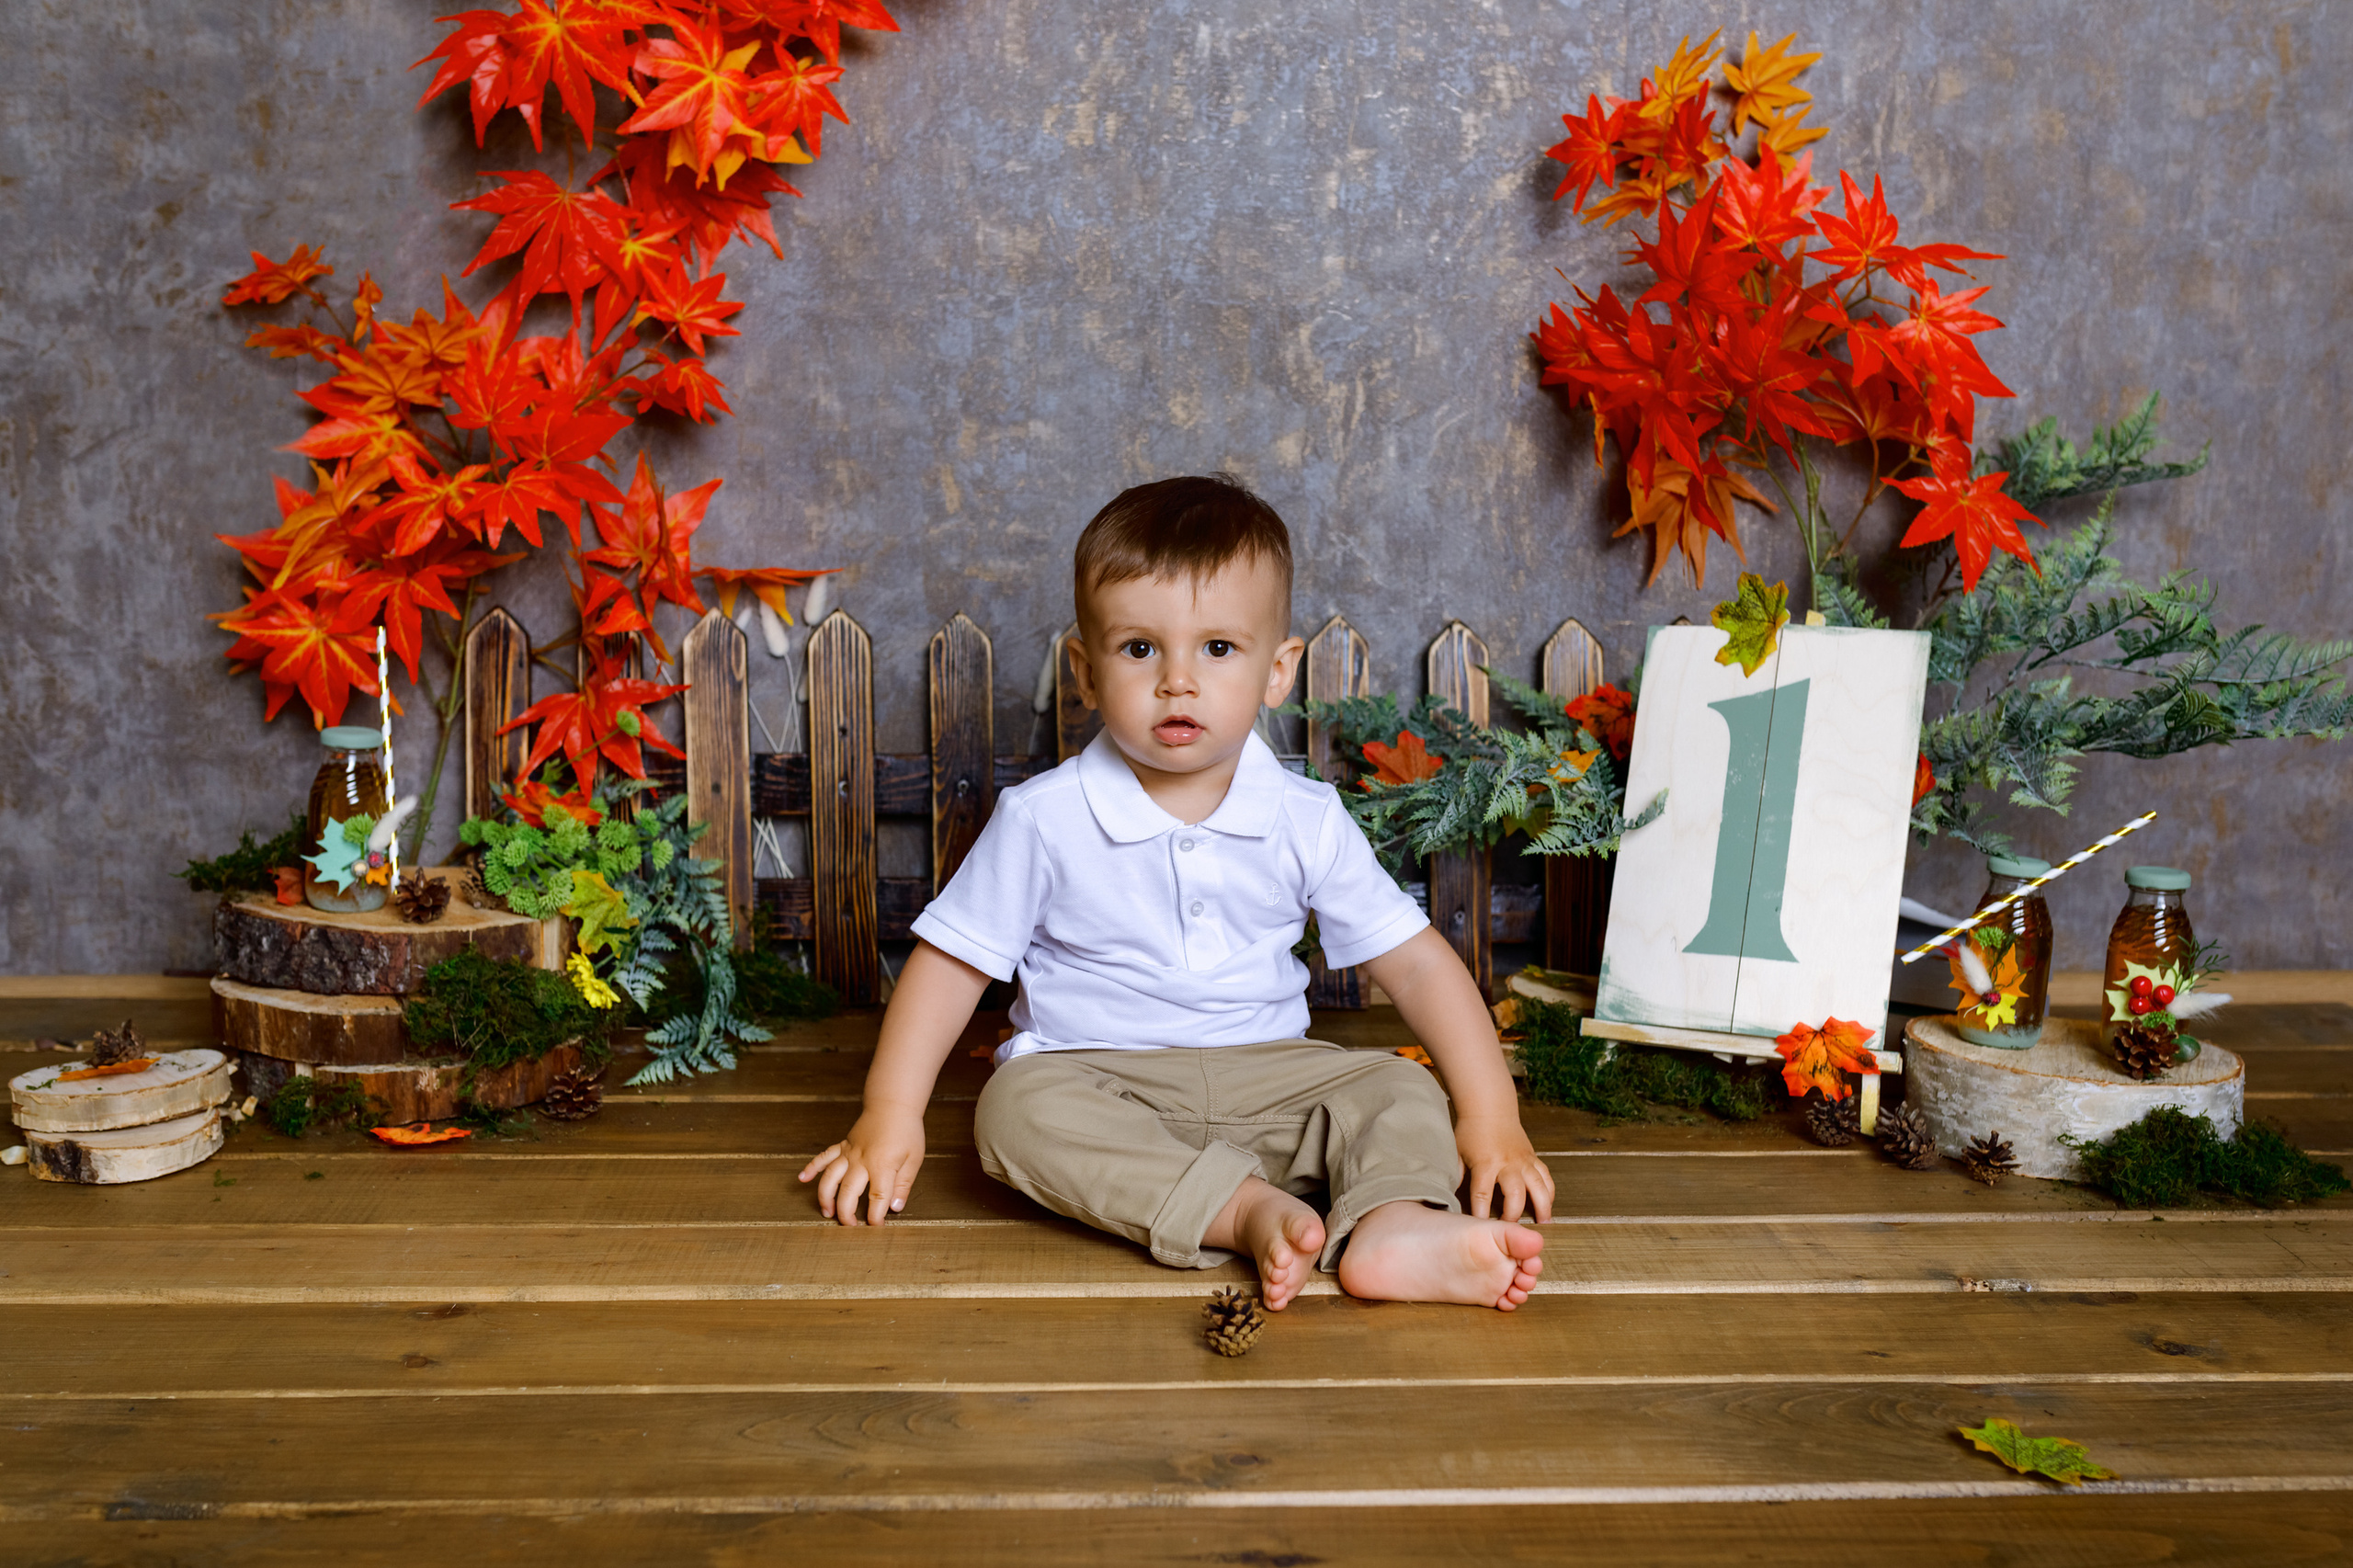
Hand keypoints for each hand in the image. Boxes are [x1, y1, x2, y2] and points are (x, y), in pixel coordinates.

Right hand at [797, 1106, 925, 1225]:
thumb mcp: (914, 1159)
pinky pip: (824, 1157)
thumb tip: (896, 1208)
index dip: (876, 1216)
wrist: (893, 1104)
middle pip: (849, 1192)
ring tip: (826, 1212)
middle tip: (849, 1226)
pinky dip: (811, 1167)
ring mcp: (849, 1152)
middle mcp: (861, 1160)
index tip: (876, 1226)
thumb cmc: (906, 1131)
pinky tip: (802, 1179)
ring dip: (825, 1197)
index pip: (877, 1197)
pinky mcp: (843, 1145)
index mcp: (882, 1165)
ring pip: (830, 1177)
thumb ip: (903, 1185)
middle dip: (846, 1212)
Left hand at [1456, 1115, 1554, 1222]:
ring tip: (1544, 1223)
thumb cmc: (1470, 1132)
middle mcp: (1507, 1163)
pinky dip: (1550, 1191)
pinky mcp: (1533, 1157)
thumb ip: (1456, 1177)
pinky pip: (1546, 1176)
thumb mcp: (1457, 1153)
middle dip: (1514, 1214)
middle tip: (1511, 1230)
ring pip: (1538, 1186)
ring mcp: (1523, 1160)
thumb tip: (1448, 1199)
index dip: (1481, 1214)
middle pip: (1514, 1194)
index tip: (1480, 1229)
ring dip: (1542, 1206)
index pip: (1482, 1194)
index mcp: (1485, 1163)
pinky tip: (1548, 1204)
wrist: (1489, 1109)